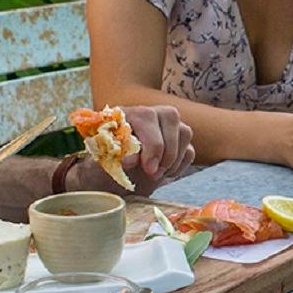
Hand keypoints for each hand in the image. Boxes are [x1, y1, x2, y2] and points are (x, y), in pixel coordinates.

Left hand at [69, 105, 194, 194]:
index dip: (148, 143)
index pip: (146, 117)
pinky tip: (163, 174)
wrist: (110, 178)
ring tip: (155, 174)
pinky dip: (179, 166)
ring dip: (172, 159)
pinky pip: (190, 151)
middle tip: (152, 173)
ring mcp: (167, 127)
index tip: (140, 167)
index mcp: (126, 113)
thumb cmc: (104, 165)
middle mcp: (149, 114)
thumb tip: (131, 159)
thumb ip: (114, 156)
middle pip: (170, 117)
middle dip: (164, 150)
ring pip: (184, 132)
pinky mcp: (179, 143)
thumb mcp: (102, 160)